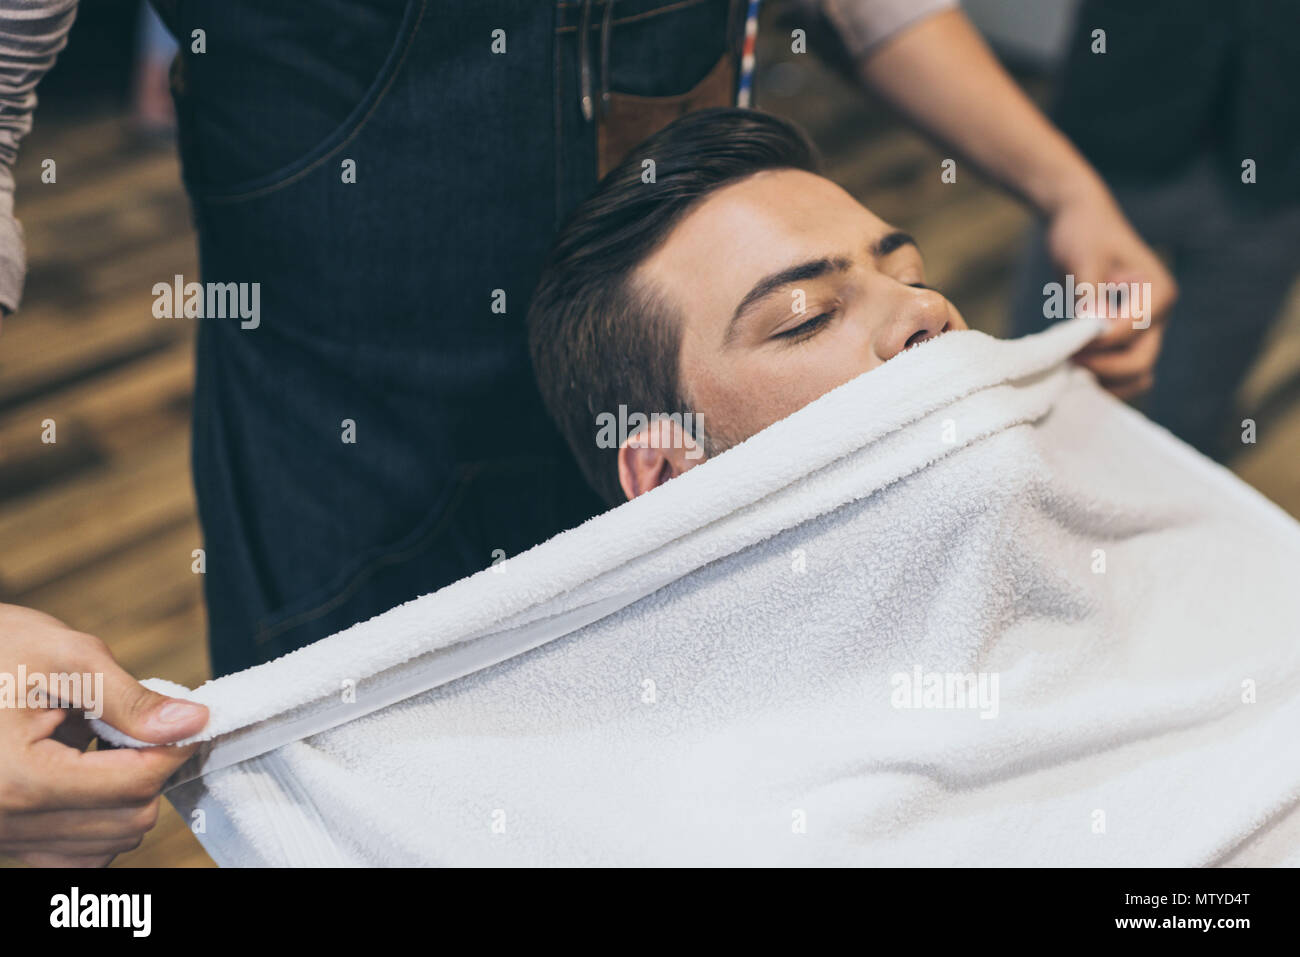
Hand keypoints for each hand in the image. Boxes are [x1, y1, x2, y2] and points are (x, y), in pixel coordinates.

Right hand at [0, 603, 207, 866]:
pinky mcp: (9, 841)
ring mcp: (5, 838)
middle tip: (133, 723)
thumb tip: (193, 721)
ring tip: (95, 742)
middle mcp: (7, 823)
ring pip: (111, 841)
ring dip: (126, 793)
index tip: (186, 718)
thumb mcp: (63, 658)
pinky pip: (80, 852)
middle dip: (148, 769)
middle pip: (129, 818)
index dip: (174, 747)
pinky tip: (86, 771)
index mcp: (18, 779)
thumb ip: (130, 700)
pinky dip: (101, 818)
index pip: (134, 783)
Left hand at [1045, 184, 1177, 399]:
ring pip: (1136, 375)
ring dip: (1104, 381)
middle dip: (1102, 368)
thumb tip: (1093, 325)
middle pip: (1140, 362)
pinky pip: (1123, 372)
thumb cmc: (1084, 233)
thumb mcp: (1084, 257)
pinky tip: (1073, 371)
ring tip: (1069, 370)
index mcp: (1157, 292)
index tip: (1067, 343)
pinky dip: (1103, 379)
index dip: (1100, 344)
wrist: (1080, 223)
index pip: (1133, 332)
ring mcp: (1145, 330)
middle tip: (1065, 360)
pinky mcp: (1128, 338)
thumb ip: (1090, 293)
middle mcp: (1158, 315)